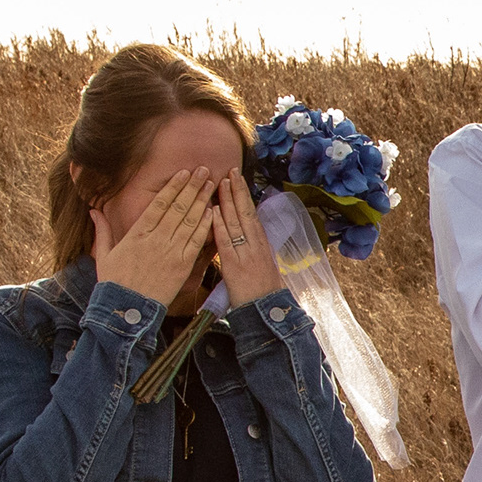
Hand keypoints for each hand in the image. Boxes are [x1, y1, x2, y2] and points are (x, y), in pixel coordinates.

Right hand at [91, 170, 215, 309]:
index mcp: (137, 233)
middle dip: (192, 186)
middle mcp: (156, 239)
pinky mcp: (183, 266)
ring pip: (190, 220)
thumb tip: (93, 210)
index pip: (159, 204)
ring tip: (211, 184)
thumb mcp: (103, 254)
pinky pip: (197, 241)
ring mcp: (171, 252)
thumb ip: (102, 230)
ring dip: (202, 200)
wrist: (126, 310)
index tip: (184, 172)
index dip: (173, 186)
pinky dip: (205, 225)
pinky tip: (212, 211)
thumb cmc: (113, 283)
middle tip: (204, 170)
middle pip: (178, 207)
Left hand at [208, 173, 284, 303]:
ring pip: (235, 222)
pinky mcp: (234, 265)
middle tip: (230, 171)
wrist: (268, 310)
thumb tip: (247, 237)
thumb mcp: (264, 266)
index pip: (252, 214)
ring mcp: (245, 254)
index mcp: (262, 244)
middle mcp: (255, 245)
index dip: (244, 196)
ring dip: (228, 201)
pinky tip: (214, 211)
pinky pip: (225, 242)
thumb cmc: (264, 291)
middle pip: (245, 212)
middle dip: (237, 191)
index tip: (237, 179)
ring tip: (221, 182)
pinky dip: (219, 225)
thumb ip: (254, 250)